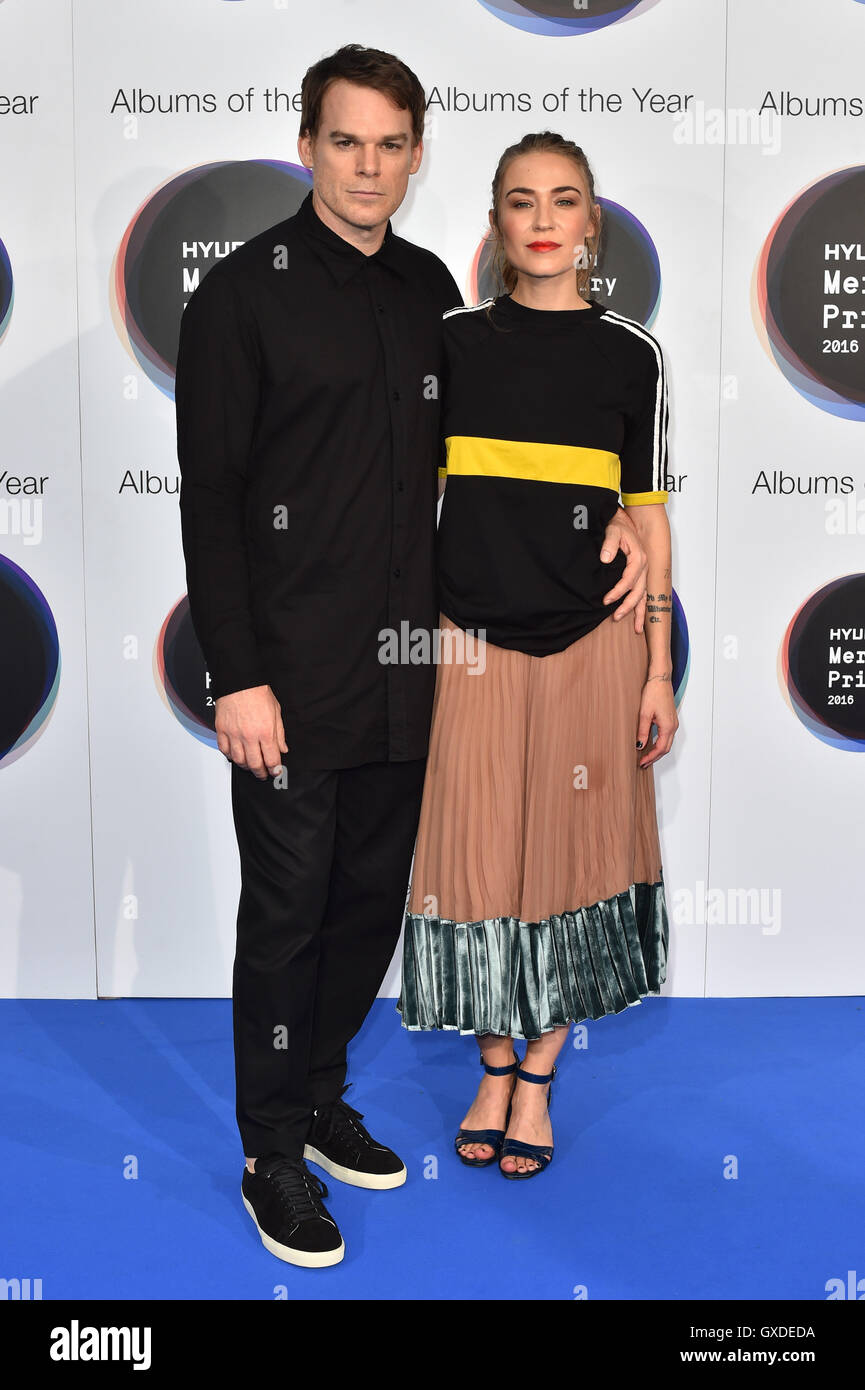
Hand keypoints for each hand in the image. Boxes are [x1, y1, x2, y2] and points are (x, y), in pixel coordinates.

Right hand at [214, 684, 287, 778]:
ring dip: (246, 766)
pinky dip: (230, 756)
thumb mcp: (276, 712)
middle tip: (263, 774)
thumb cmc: (257, 692)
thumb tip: (283, 748)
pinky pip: (224, 750)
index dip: (275, 769)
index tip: (276, 771)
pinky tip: (236, 755)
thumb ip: (280, 733)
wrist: (240, 681)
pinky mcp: (222, 730)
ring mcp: (234, 734)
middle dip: (261, 773)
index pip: (271, 760)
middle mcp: (249, 736)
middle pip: (255, 764)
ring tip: (251, 766)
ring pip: (239, 760)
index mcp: (265, 732)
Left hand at [599, 509, 647, 632]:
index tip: (606, 600)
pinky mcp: (640, 575)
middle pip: (639, 592)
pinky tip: (638, 619)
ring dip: (639, 612)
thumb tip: (606, 559)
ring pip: (644, 596)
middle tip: (616, 617)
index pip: (629, 580)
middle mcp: (644, 567)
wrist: (623, 523)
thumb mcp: (612, 531)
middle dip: (628, 606)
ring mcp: (643, 573)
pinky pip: (642, 594)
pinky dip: (641, 607)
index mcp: (639, 558)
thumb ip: (609, 544)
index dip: (618, 592)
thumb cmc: (618, 527)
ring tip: (636, 629)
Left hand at [636, 676, 677, 767]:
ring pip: (667, 743)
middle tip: (643, 763)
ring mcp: (673, 723)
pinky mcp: (671, 719)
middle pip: (665, 748)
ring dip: (657, 751)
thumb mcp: (644, 714)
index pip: (660, 749)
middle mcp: (673, 726)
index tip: (642, 762)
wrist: (660, 680)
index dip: (651, 757)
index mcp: (667, 726)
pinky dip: (660, 743)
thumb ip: (643, 731)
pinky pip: (667, 736)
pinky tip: (651, 744)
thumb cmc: (653, 693)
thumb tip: (640, 745)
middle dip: (654, 757)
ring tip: (646, 756)